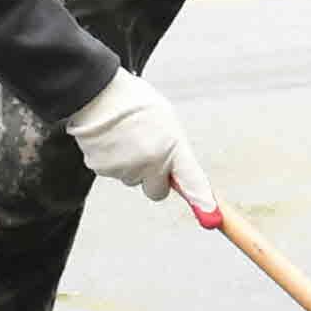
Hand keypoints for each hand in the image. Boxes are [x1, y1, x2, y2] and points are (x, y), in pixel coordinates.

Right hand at [61, 72, 212, 208]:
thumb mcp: (166, 122)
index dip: (202, 200)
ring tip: (125, 137)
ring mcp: (125, 167)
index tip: (212, 218)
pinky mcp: (102, 169)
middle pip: (157, 191)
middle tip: (148, 155)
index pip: (191, 179)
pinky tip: (111, 140)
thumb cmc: (135, 104)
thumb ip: (174, 151)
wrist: (98, 92)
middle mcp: (150, 161)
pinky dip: (111, 160)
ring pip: (132, 179)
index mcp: (171, 145)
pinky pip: (112, 173)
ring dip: (131, 165)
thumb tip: (177, 174)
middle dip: (154, 179)